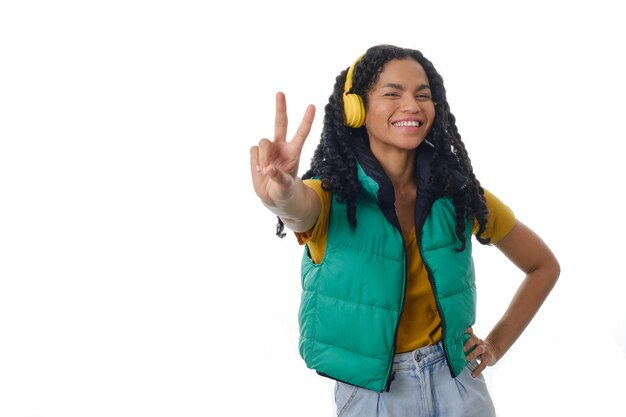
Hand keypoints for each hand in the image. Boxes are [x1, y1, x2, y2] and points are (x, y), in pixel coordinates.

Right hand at [250, 92, 315, 206]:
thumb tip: (268, 169)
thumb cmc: (285, 190)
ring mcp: (268, 149)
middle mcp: (281, 146)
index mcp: (294, 152)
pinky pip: (253, 151)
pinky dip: (255, 161)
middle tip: (280, 93)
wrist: (273, 197)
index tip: (312, 106)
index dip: (306, 120)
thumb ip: (279, 178)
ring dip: (263, 157)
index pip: (301, 133)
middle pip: (280, 123)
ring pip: (263, 142)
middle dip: (280, 108)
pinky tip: (259, 170)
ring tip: (266, 170)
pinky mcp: (256, 154)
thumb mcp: (285, 187)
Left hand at [463, 327, 498, 377]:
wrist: (492, 352)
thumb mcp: (471, 343)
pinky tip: (473, 375)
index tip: (460, 330)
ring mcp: (484, 349)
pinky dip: (478, 370)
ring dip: (473, 354)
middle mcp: (479, 341)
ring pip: (479, 349)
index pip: (469, 332)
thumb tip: (450, 339)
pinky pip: (483, 364)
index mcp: (474, 337)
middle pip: (474, 339)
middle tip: (461, 348)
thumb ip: (463, 341)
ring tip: (467, 359)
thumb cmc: (476, 347)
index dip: (466, 330)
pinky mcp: (488, 358)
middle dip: (467, 343)